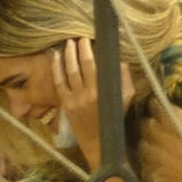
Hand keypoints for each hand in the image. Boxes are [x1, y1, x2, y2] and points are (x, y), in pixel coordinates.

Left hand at [52, 39, 133, 170]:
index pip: (95, 64)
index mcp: (103, 90)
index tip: (89, 39)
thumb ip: (124, 79)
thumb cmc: (113, 119)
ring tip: (69, 43)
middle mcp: (88, 92)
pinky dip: (56, 69)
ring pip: (70, 71)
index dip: (90, 49)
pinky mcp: (66, 104)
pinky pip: (59, 83)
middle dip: (80, 48)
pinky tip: (56, 57)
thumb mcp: (126, 99)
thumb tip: (118, 60)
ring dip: (68, 55)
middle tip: (79, 38)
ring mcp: (75, 98)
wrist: (98, 143)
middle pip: (82, 64)